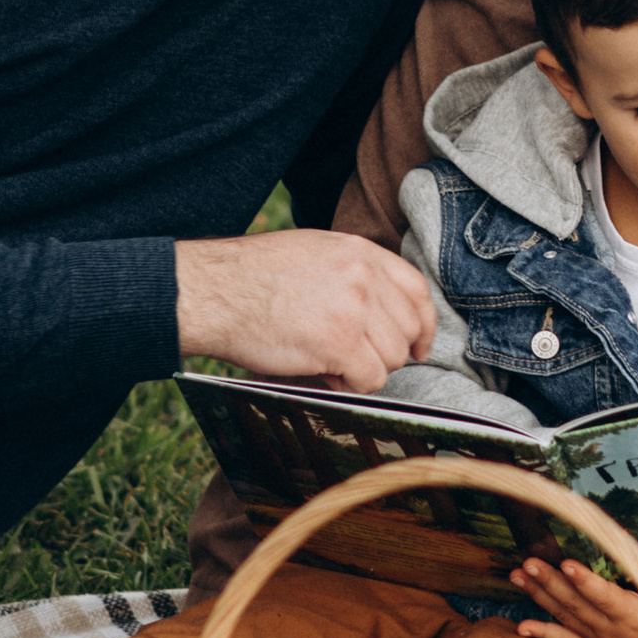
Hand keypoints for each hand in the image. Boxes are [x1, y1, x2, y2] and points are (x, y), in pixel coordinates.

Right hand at [174, 231, 434, 392]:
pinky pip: (370, 379)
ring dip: (365, 370)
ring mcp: (354, 308)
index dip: (423, 324)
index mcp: (360, 251)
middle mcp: (364, 276)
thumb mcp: (314, 253)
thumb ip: (352, 273)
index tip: (418, 345)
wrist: (214, 292)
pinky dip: (351, 386)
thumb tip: (379, 311)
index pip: (417, 290)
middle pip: (407, 329)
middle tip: (357, 360)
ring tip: (329, 363)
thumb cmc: (252, 278)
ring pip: (392, 358)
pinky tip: (325, 374)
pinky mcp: (339, 342)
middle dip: (388, 353)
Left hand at [511, 551, 637, 637]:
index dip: (586, 582)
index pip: (605, 597)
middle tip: (529, 562)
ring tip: (517, 576)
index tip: (567, 565)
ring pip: (566, 616)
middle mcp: (612, 630)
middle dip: (551, 582)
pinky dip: (545, 633)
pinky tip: (522, 628)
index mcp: (635, 617)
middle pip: (576, 604)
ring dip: (540, 596)